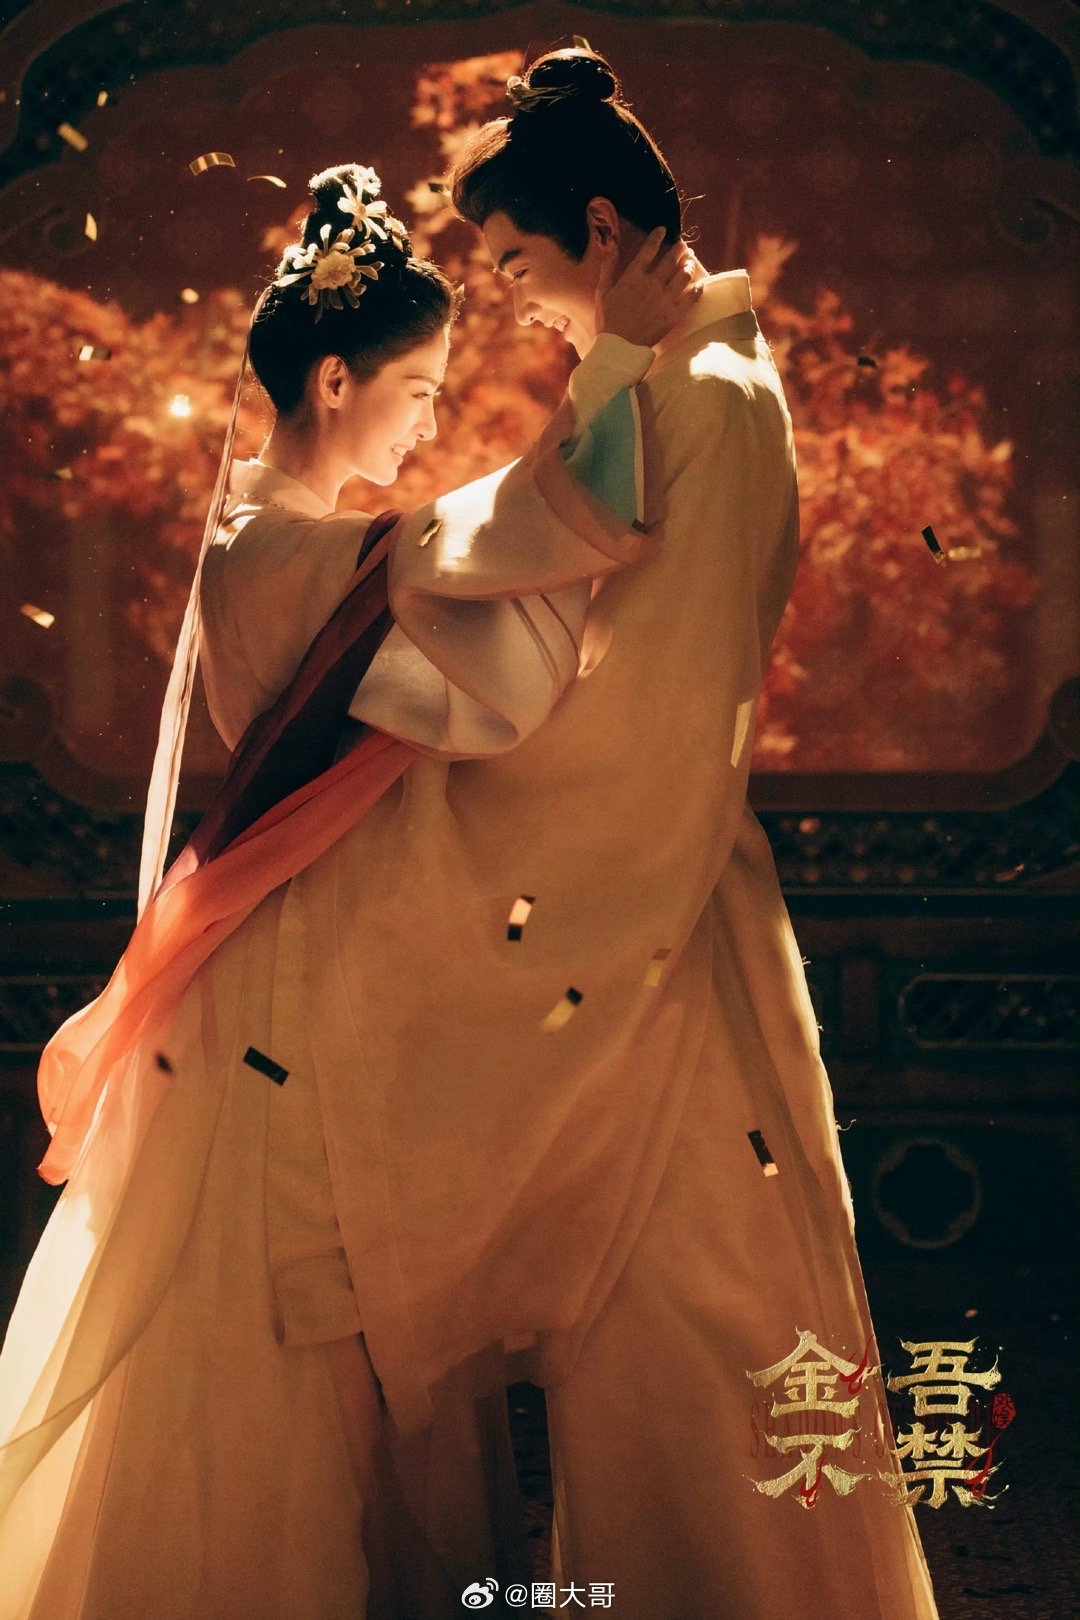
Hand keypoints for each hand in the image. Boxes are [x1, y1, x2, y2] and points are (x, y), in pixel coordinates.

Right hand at [594, 228, 703, 348]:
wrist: (619, 347)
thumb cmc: (608, 321)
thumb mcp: (602, 292)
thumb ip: (608, 268)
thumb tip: (611, 247)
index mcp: (633, 276)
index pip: (648, 250)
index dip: (657, 237)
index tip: (663, 230)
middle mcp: (652, 283)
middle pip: (670, 260)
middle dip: (679, 250)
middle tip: (683, 245)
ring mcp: (665, 299)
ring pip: (683, 276)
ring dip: (688, 266)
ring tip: (690, 261)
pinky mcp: (673, 315)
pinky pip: (691, 298)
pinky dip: (697, 289)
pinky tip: (700, 284)